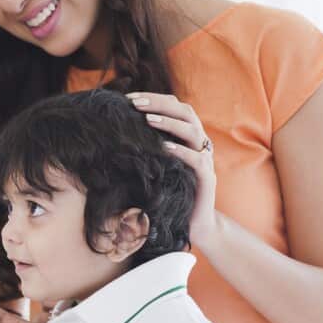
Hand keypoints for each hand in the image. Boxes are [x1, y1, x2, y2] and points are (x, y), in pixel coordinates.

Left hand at [126, 92, 219, 244]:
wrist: (192, 224)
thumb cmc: (169, 192)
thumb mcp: (155, 164)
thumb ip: (146, 146)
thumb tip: (115, 130)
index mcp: (187, 137)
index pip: (175, 106)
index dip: (154, 99)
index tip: (128, 98)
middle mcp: (199, 144)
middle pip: (185, 112)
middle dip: (160, 104)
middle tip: (136, 103)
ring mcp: (206, 159)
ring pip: (193, 131)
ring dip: (169, 123)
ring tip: (148, 120)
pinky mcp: (207, 178)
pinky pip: (198, 159)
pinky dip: (182, 151)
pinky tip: (164, 147)